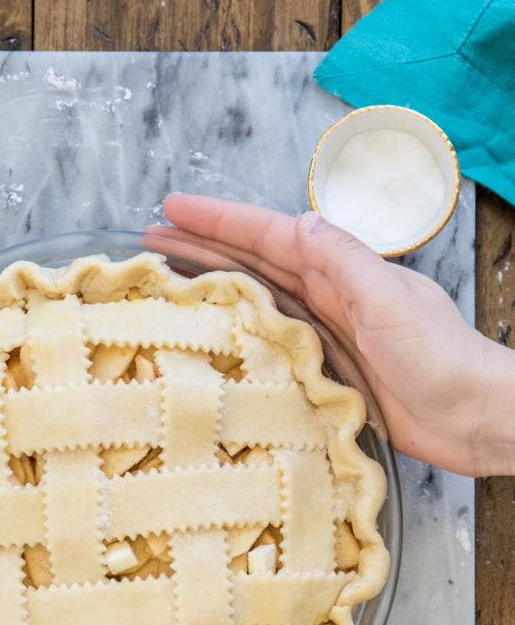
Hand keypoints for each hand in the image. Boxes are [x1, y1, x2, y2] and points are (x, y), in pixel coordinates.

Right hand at [151, 194, 514, 476]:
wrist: (473, 415)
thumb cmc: (441, 357)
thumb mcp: (390, 300)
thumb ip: (345, 261)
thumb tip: (297, 224)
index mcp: (342, 272)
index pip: (268, 237)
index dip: (219, 222)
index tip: (172, 209)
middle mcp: (329, 297)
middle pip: (254, 263)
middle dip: (204, 247)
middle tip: (151, 240)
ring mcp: (327, 334)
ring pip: (257, 301)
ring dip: (215, 287)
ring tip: (170, 281)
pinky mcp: (327, 371)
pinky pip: (272, 344)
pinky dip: (241, 335)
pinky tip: (216, 339)